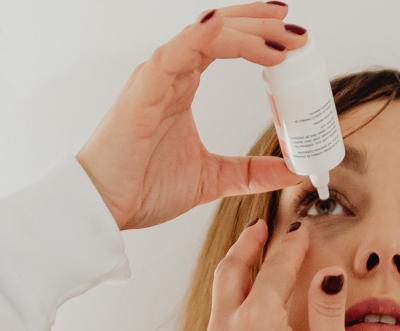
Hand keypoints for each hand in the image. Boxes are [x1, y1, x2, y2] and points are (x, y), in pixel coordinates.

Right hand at [76, 2, 307, 229]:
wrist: (107, 207)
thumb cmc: (146, 187)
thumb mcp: (213, 179)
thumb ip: (250, 173)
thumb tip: (290, 172)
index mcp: (182, 90)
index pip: (224, 47)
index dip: (259, 41)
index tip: (293, 45)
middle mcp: (171, 77)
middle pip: (219, 33)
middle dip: (261, 27)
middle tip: (299, 34)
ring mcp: (156, 79)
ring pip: (204, 36)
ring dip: (245, 30)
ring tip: (282, 33)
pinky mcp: (144, 90)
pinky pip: (177, 52)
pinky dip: (205, 38)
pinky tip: (234, 31)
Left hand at [207, 219, 346, 330]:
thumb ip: (326, 314)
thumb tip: (330, 278)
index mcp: (258, 319)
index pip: (277, 269)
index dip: (291, 247)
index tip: (299, 231)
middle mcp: (229, 322)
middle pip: (233, 268)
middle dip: (246, 241)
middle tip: (257, 225)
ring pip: (221, 285)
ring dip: (236, 262)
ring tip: (248, 248)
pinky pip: (220, 304)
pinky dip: (232, 285)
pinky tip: (244, 289)